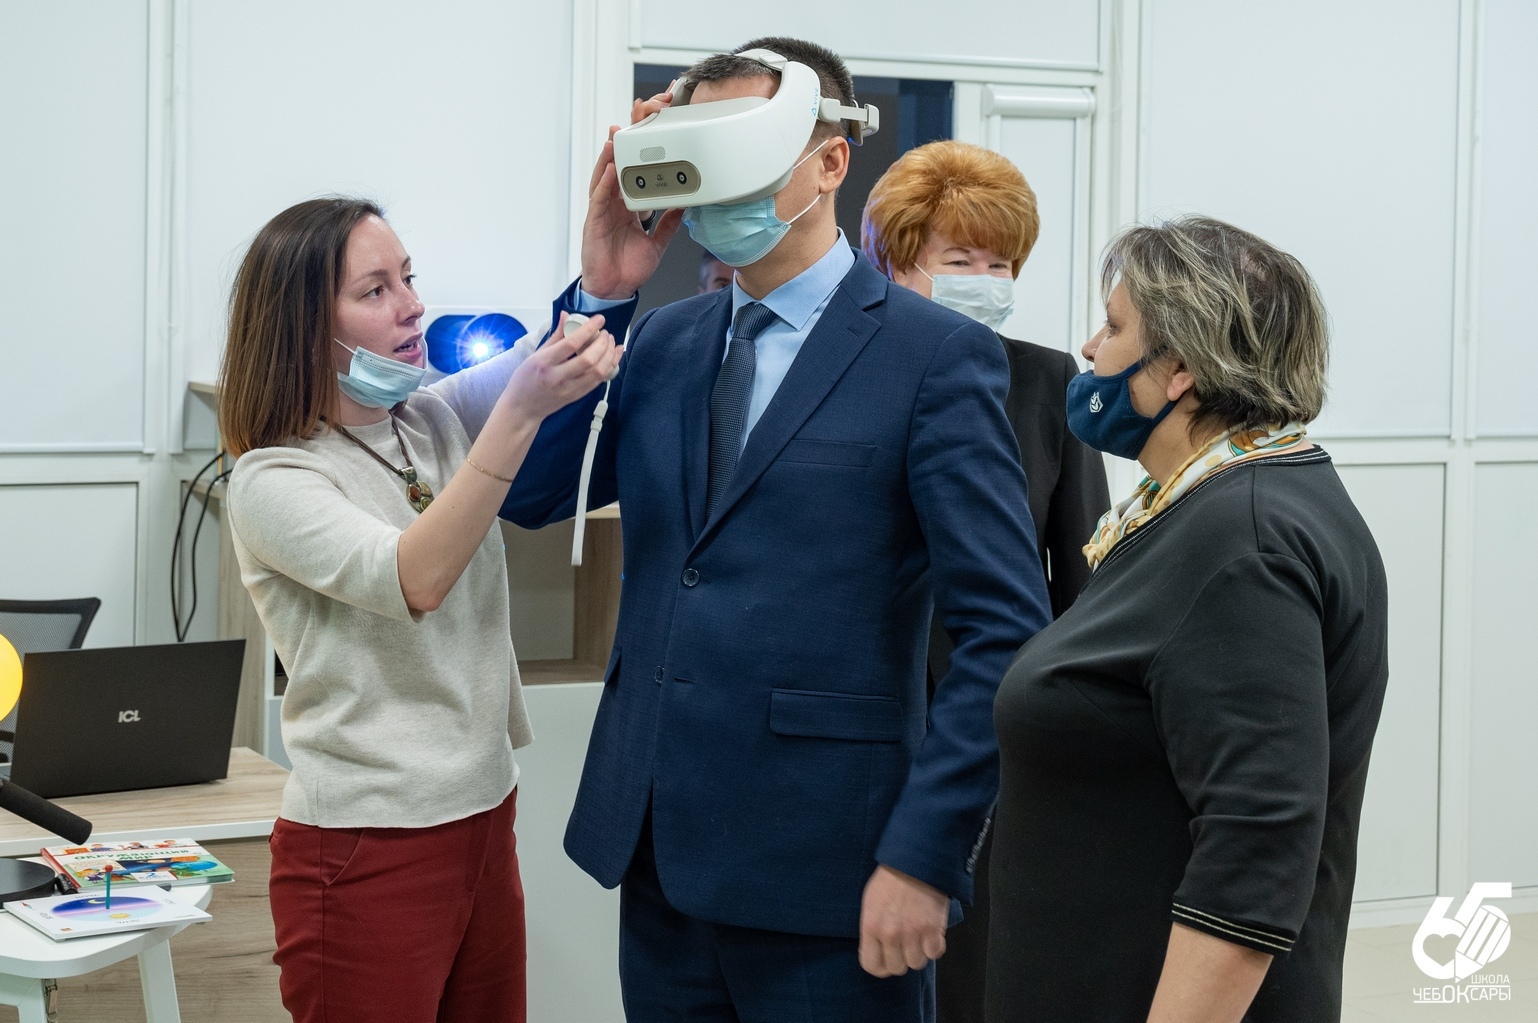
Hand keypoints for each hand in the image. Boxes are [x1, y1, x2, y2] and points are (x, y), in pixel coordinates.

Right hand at [503, 312, 621, 420]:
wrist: (523, 408)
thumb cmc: (525, 379)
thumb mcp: (536, 354)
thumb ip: (555, 335)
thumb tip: (566, 315)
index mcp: (544, 362)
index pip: (571, 344)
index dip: (588, 330)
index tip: (599, 320)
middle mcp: (558, 377)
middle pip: (589, 359)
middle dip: (603, 343)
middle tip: (605, 333)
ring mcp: (569, 389)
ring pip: (598, 372)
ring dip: (610, 355)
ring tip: (612, 343)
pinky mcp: (578, 396)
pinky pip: (599, 381)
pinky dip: (609, 367)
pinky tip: (613, 356)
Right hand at [579, 90, 686, 299]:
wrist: (615, 290)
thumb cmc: (629, 267)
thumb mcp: (657, 242)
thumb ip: (669, 223)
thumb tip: (684, 206)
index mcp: (628, 208)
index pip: (632, 176)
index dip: (637, 157)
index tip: (646, 137)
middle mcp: (613, 206)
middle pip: (615, 170)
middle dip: (621, 147)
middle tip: (629, 124)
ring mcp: (602, 213)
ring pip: (603, 179)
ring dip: (608, 158)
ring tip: (615, 138)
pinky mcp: (594, 223)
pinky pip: (599, 200)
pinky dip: (604, 184)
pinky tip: (609, 170)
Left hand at [858, 865, 948, 976]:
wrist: (915, 861)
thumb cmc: (891, 879)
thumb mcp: (870, 903)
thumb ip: (872, 929)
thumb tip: (875, 951)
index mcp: (870, 926)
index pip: (871, 965)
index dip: (880, 965)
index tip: (886, 958)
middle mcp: (890, 933)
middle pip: (896, 968)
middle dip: (901, 958)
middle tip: (905, 944)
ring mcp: (912, 933)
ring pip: (917, 963)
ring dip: (919, 952)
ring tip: (918, 936)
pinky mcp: (932, 929)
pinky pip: (935, 953)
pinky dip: (935, 946)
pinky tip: (931, 934)